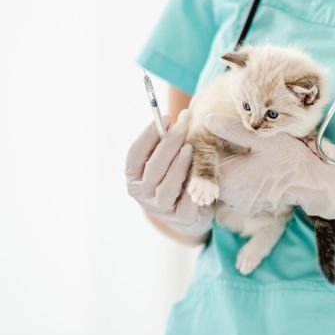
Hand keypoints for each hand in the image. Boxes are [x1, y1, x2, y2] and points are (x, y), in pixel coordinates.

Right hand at [126, 110, 211, 235]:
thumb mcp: (165, 160)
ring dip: (178, 165)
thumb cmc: (175, 176)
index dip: (149, 134)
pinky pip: (186, 202)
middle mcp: (142, 193)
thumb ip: (164, 144)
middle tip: (184, 124)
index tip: (167, 116)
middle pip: (153, 167)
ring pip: (167, 186)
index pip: (135, 153)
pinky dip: (192, 187)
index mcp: (133, 176)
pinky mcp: (180, 218)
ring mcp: (160, 208)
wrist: (189, 211)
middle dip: (169, 143)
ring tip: (190, 147)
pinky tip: (201, 173)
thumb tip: (172, 118)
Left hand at [205, 114, 334, 219]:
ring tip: (223, 147)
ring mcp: (237, 202)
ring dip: (220, 166)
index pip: (199, 166)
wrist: (310, 184)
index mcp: (228, 180)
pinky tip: (238, 160)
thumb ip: (233, 130)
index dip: (196, 149)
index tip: (197, 133)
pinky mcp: (245, 204)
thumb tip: (208, 118)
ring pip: (219, 181)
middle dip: (207, 157)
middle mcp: (228, 196)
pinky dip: (231, 175)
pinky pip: (231, 188)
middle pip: (207, 175)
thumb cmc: (289, 159)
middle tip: (205, 136)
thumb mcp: (262, 139)